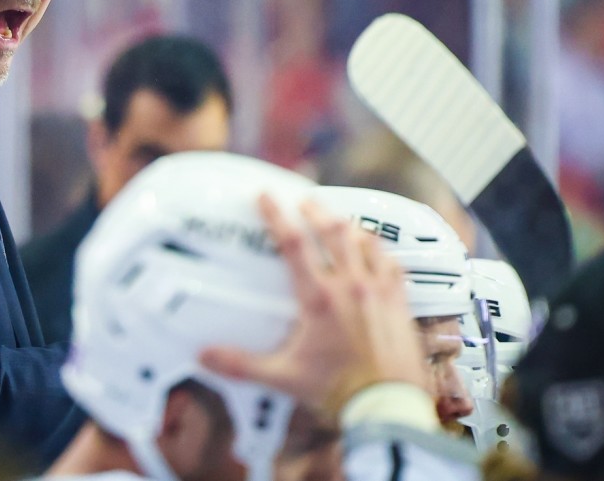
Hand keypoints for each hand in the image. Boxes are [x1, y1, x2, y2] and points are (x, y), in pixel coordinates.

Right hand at [200, 194, 427, 416]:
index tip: (266, 196)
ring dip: (347, 226)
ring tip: (336, 220)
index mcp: (318, 298)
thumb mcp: (284, 378)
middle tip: (304, 201)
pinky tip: (374, 250)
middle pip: (331, 232)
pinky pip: (391, 263)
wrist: (387, 408)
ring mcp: (378, 291)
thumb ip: (242, 364)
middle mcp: (349, 286)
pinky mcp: (399, 302)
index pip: (293, 244)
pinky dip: (379, 250)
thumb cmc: (337, 391)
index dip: (276, 215)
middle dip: (315, 211)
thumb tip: (204, 356)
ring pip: (363, 242)